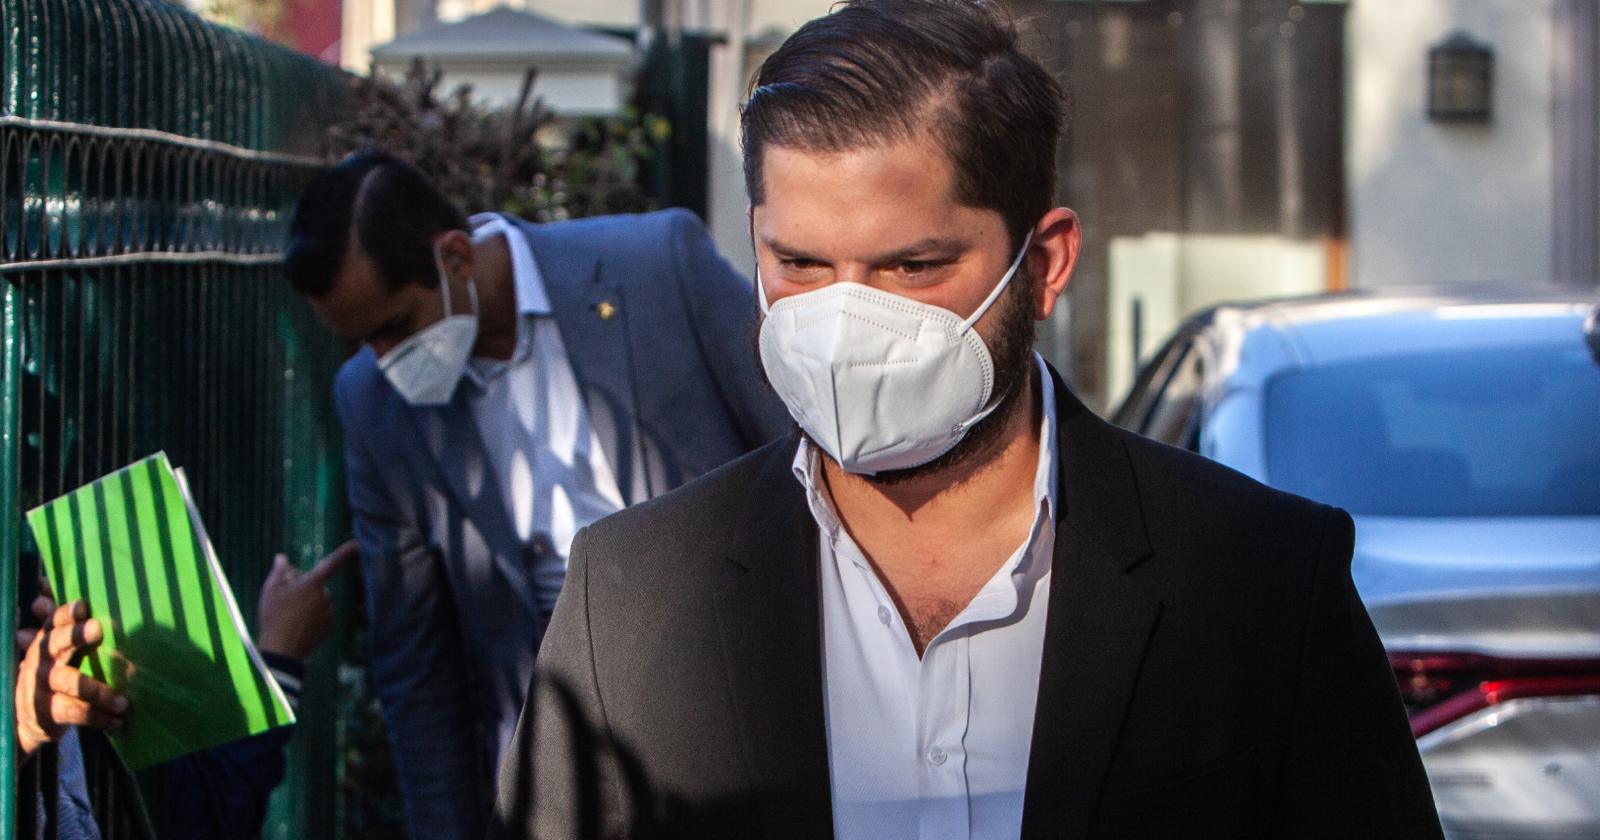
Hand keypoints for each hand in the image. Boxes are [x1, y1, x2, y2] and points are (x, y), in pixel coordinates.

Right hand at [15, 593, 126, 758]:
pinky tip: (119, 719)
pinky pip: (76, 713)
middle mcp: (40, 661)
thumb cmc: (50, 674)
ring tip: (124, 700)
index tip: (82, 606)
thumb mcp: (53, 649)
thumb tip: (47, 583)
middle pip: (55, 644)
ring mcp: (41, 687)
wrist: (23, 719)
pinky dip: (100, 717)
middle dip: (75, 635)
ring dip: (99, 690)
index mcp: (45, 642)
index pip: (53, 623)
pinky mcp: (48, 712)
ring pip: (70, 682)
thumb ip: (59, 622)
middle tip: (98, 628)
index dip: (65, 614)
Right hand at [256, 540, 358, 660]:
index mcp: (311, 584)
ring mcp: (328, 612)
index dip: (345, 552)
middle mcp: (324, 596)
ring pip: (319, 601)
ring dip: (308, 604)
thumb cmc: (273, 617)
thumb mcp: (270, 591)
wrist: (281, 649)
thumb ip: (278, 571)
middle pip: (316, 585)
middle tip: (285, 600)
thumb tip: (282, 557)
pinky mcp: (329, 626)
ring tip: (289, 616)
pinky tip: (298, 625)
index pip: (331, 563)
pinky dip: (313, 618)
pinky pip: (322, 616)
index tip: (358, 543)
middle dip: (305, 588)